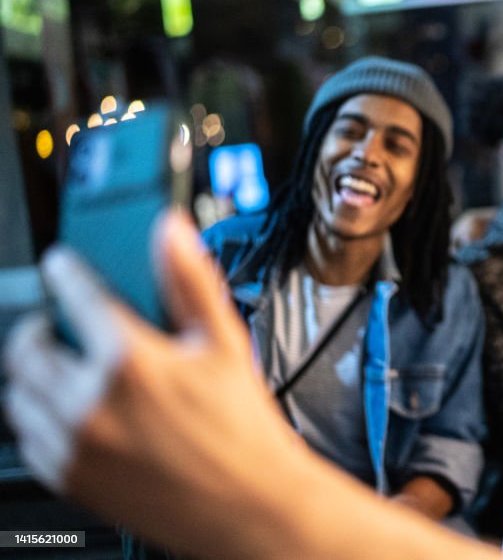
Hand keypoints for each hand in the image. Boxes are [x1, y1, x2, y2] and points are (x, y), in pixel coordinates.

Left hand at [3, 211, 304, 557]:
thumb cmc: (242, 429)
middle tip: (63, 323)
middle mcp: (90, 402)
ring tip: (70, 368)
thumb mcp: (225, 344)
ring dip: (36, 371)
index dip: (65, 271)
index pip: (74, 295)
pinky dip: (41, 416)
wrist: (247, 505)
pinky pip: (27, 435)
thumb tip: (171, 231)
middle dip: (42, 325)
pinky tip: (76, 411)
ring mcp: (74, 443)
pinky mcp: (69, 476)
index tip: (63, 267)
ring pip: (20, 391)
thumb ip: (190, 281)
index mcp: (129, 361)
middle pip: (29, 344)